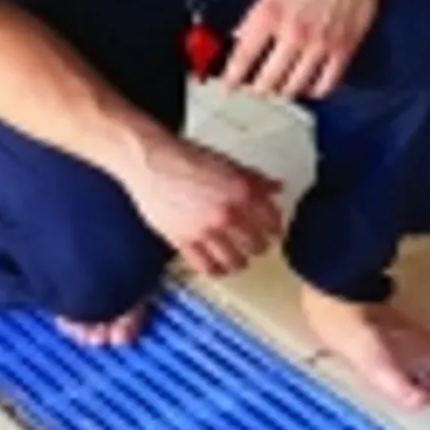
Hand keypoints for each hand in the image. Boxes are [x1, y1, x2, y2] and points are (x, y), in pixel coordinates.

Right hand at [121, 134, 283, 276]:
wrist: (151, 162)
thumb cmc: (186, 159)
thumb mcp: (229, 163)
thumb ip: (256, 179)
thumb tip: (277, 188)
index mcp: (241, 192)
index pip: (272, 221)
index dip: (275, 228)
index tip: (273, 231)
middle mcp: (226, 214)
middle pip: (256, 245)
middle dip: (260, 246)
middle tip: (259, 245)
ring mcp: (204, 230)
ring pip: (234, 261)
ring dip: (241, 262)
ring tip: (241, 260)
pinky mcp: (183, 241)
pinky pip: (206, 266)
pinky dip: (217, 271)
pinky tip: (220, 268)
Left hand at [221, 0, 380, 98]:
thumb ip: (255, 18)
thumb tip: (239, 39)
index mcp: (270, 15)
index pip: (243, 58)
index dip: (233, 78)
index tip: (230, 87)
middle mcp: (293, 32)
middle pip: (267, 81)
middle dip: (259, 90)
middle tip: (258, 88)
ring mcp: (320, 43)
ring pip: (294, 88)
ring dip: (284, 92)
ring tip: (282, 88)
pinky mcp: (344, 48)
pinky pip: (326, 84)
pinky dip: (314, 91)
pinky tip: (310, 86)